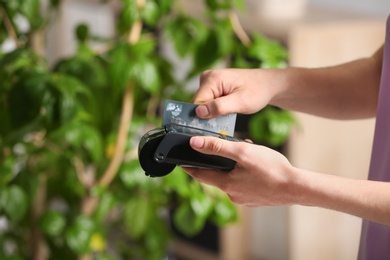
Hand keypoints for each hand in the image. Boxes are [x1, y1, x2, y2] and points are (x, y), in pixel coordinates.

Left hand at [182, 136, 297, 206]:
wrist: (297, 188)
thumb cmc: (272, 169)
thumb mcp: (242, 152)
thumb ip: (217, 147)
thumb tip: (195, 143)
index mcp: (226, 183)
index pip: (200, 175)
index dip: (189, 167)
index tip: (181, 162)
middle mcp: (232, 194)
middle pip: (216, 176)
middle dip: (217, 162)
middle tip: (221, 149)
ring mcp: (244, 198)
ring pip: (231, 179)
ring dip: (233, 167)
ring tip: (245, 153)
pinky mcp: (255, 199)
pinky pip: (243, 184)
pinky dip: (244, 174)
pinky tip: (255, 166)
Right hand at [193, 69, 281, 117]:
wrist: (267, 84)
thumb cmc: (258, 91)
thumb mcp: (241, 102)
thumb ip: (219, 107)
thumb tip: (199, 112)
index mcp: (213, 79)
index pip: (197, 102)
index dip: (201, 117)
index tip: (210, 127)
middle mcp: (207, 77)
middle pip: (198, 104)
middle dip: (208, 116)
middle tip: (223, 121)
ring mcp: (209, 81)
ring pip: (202, 104)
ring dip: (212, 113)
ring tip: (227, 115)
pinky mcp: (213, 87)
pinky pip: (208, 102)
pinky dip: (215, 110)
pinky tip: (226, 111)